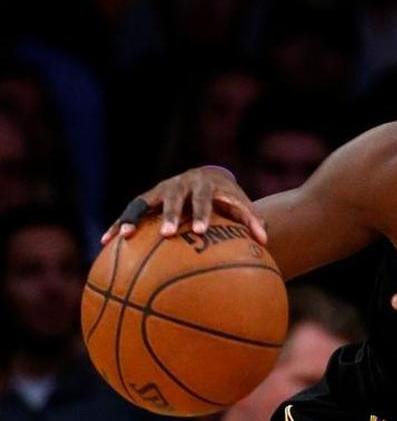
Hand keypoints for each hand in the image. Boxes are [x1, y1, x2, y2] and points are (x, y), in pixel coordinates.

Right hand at [100, 166, 266, 245]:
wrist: (209, 178)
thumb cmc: (228, 198)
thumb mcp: (241, 206)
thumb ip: (253, 221)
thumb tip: (266, 241)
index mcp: (205, 185)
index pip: (203, 199)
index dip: (201, 213)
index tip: (199, 231)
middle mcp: (181, 184)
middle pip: (173, 198)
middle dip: (169, 215)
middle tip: (166, 234)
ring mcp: (161, 190)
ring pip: (144, 202)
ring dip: (134, 218)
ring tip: (124, 237)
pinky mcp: (147, 199)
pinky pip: (130, 212)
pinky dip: (119, 224)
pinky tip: (105, 243)